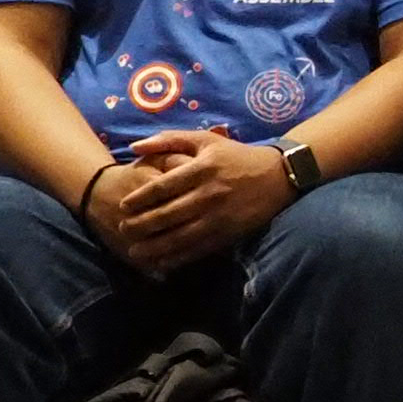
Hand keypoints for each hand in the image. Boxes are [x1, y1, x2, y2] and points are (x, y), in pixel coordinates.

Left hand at [103, 131, 296, 270]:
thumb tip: (134, 147)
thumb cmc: (236, 156)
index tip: (123, 206)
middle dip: (139, 225)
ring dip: (153, 247)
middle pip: (165, 214)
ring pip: (178, 236)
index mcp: (202, 168)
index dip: (138, 199)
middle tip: (123, 230)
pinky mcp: (229, 232)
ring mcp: (219, 216)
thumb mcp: (206, 140)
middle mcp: (209, 193)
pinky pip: (197, 249)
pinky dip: (177, 258)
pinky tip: (161, 262)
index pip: (161, 187)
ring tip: (134, 252)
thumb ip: (169, 140)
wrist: (280, 175)